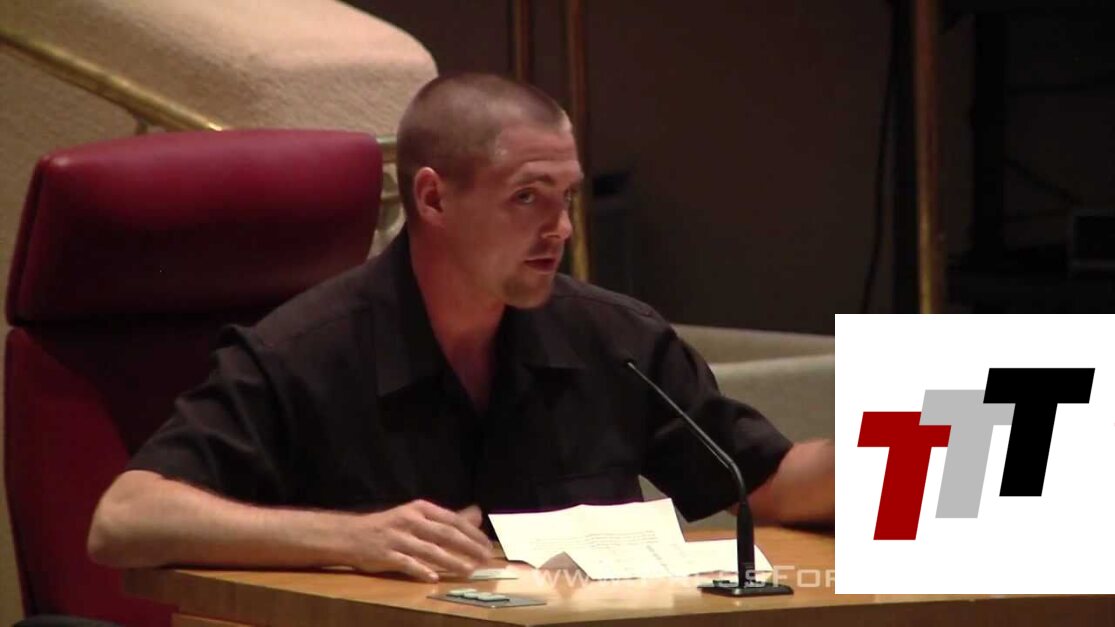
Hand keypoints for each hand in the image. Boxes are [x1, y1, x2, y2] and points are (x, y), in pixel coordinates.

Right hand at [344, 500, 491, 581]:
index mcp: (420, 509)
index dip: (472, 533)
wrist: (350, 535)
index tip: (487, 545)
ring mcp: (397, 538)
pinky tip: (434, 578)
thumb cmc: (389, 526)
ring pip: (430, 550)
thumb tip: (476, 514)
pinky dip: (421, 570)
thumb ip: (446, 519)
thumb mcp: (417, 516)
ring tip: (468, 571)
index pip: (452, 520)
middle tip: (485, 559)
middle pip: (445, 534)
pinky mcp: (385, 555)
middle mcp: (410, 521)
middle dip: (468, 547)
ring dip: (451, 561)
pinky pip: (407, 564)